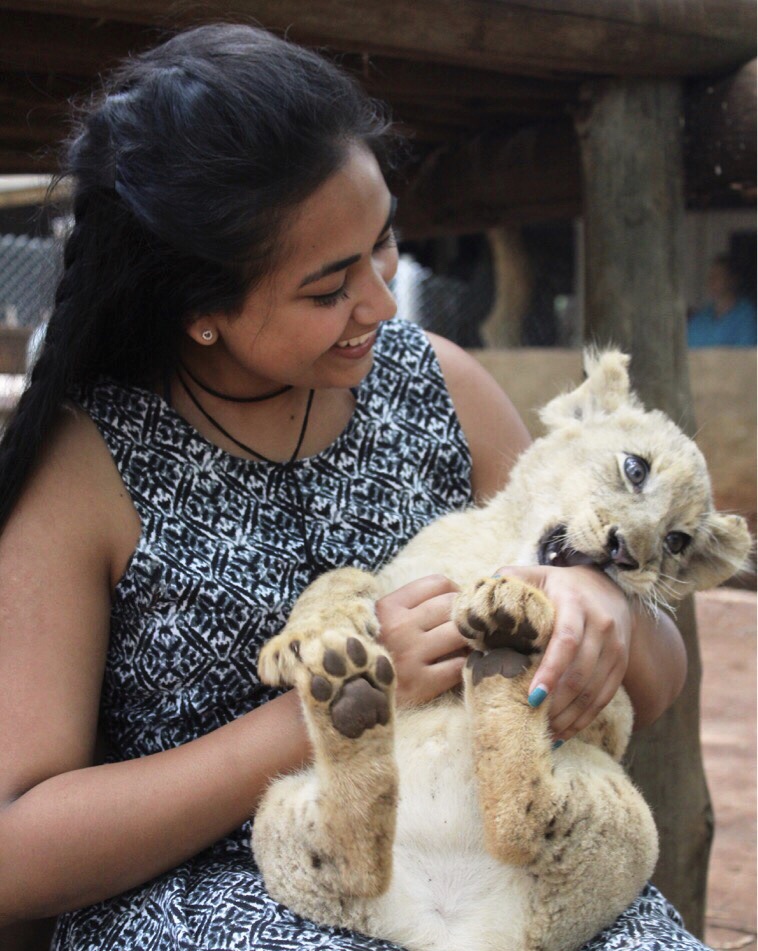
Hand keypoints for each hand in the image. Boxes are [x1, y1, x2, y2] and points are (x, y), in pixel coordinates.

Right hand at [375, 575, 469, 705]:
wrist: (350, 694)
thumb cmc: (371, 652)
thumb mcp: (379, 620)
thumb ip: (409, 606)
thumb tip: (454, 596)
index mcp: (389, 607)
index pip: (437, 583)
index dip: (453, 590)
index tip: (456, 603)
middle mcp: (399, 627)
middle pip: (451, 605)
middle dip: (464, 614)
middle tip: (467, 626)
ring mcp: (410, 655)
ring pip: (459, 633)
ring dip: (468, 638)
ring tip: (464, 645)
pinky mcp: (420, 685)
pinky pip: (458, 666)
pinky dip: (464, 664)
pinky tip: (457, 666)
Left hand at [493, 565, 631, 740]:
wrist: (606, 587)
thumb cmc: (557, 585)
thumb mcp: (534, 575)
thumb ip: (508, 581)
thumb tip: (478, 598)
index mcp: (575, 603)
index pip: (566, 640)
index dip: (551, 670)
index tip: (532, 695)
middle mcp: (601, 625)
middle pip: (581, 672)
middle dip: (557, 702)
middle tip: (531, 720)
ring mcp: (615, 647)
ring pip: (594, 691)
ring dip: (569, 716)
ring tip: (545, 732)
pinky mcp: (620, 665)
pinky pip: (604, 698)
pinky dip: (584, 718)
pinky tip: (564, 731)